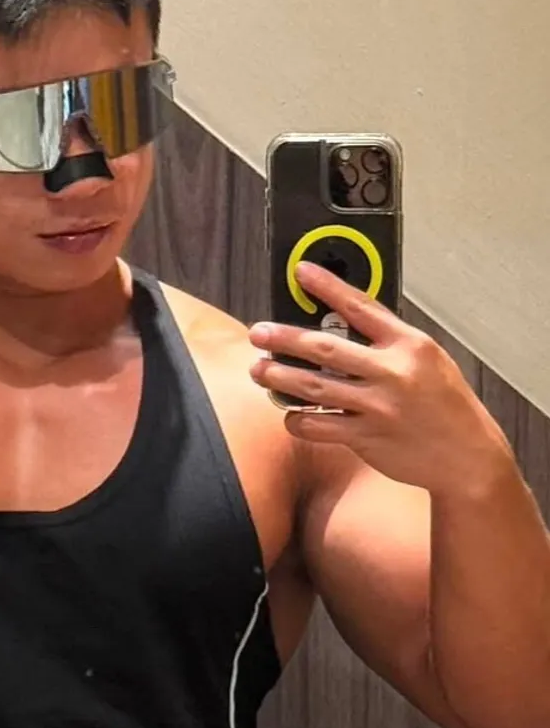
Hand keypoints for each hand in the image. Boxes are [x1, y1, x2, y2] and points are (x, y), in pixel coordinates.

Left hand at [247, 261, 513, 494]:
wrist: (468, 456)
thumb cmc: (445, 404)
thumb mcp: (427, 359)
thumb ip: (388, 340)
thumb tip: (341, 320)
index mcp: (409, 345)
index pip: (360, 306)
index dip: (327, 287)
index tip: (301, 272)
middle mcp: (392, 373)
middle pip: (324, 349)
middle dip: (285, 338)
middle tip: (258, 332)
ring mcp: (377, 407)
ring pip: (313, 387)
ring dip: (279, 377)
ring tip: (258, 369)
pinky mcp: (366, 438)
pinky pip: (317, 426)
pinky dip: (297, 419)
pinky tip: (289, 413)